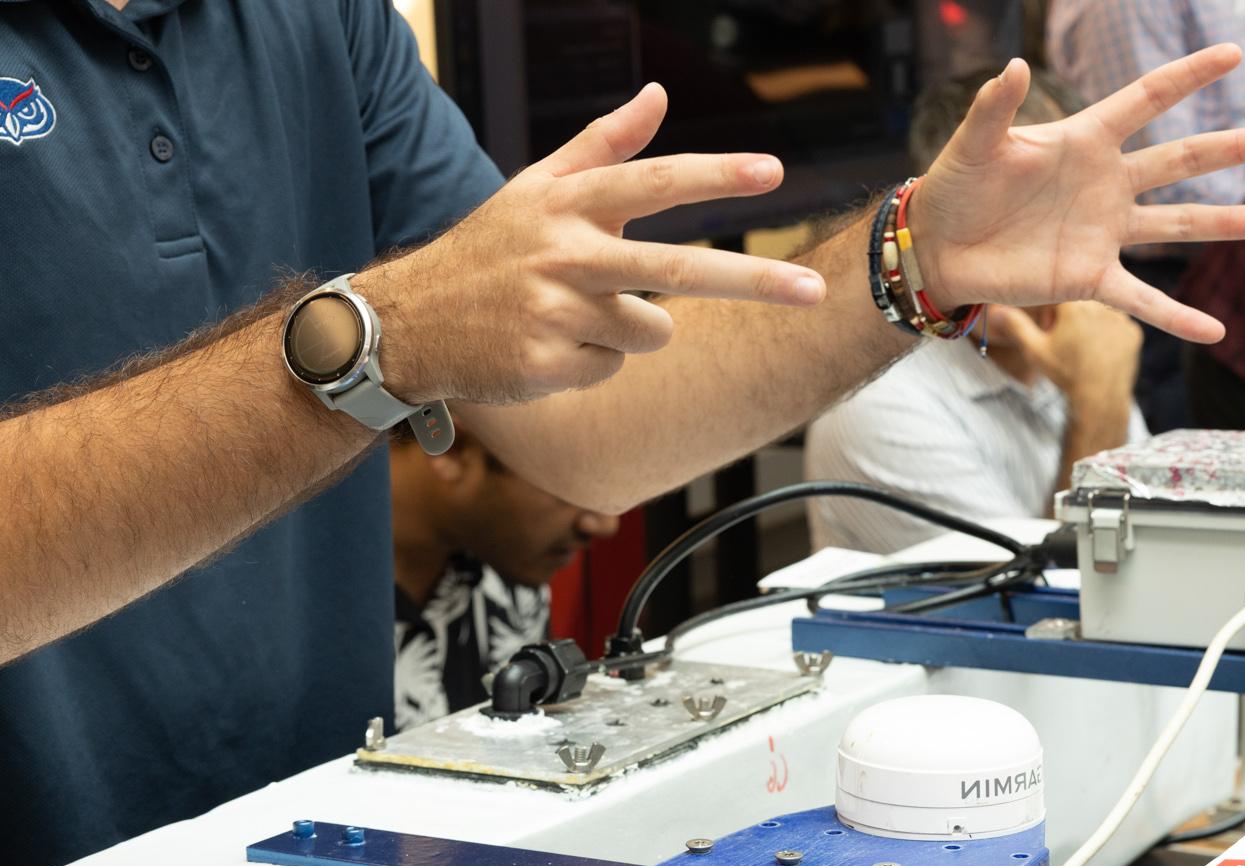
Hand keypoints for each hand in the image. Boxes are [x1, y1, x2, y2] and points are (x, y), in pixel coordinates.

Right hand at [359, 85, 825, 404]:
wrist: (408, 322)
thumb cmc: (489, 251)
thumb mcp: (536, 189)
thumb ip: (602, 145)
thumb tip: (658, 94)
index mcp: (566, 204)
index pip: (654, 182)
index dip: (716, 176)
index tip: (772, 172)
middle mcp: (564, 253)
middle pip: (677, 268)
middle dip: (753, 280)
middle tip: (813, 292)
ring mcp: (556, 312)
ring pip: (652, 332)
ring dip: (627, 333)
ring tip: (570, 318)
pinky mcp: (548, 365)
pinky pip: (613, 369)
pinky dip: (590, 365)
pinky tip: (547, 349)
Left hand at [909, 50, 1244, 342]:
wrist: (938, 248)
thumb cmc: (954, 186)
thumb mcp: (974, 144)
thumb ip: (994, 107)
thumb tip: (1013, 66)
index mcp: (1084, 140)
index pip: (1147, 100)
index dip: (1188, 76)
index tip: (1231, 54)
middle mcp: (1106, 183)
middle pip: (1181, 160)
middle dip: (1232, 149)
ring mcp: (1105, 231)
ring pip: (1178, 225)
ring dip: (1226, 223)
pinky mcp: (1091, 277)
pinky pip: (1143, 300)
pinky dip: (1178, 318)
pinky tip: (1215, 332)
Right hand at [988, 302, 1140, 396]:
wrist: (1099, 398)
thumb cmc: (1065, 373)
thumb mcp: (1035, 350)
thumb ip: (1016, 326)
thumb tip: (997, 310)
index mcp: (1074, 303)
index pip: (1059, 295)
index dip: (1051, 312)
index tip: (1050, 329)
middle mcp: (1100, 304)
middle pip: (1081, 301)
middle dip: (1071, 317)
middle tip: (1065, 341)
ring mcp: (1121, 318)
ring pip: (1101, 311)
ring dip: (1091, 323)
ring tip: (1083, 348)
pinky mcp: (1134, 332)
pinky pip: (1118, 325)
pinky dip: (1109, 335)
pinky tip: (1100, 353)